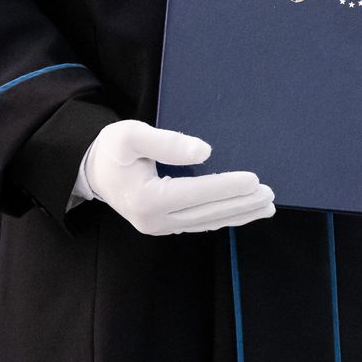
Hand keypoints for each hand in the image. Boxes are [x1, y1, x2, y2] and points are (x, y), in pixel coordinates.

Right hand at [82, 120, 275, 236]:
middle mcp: (155, 220)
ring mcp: (160, 227)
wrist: (91, 170)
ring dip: (238, 214)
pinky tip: (242, 212)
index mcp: (147, 198)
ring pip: (207, 221)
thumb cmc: (111, 148)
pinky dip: (223, 217)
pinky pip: (199, 222)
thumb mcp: (130, 135)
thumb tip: (205, 152)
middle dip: (241, 204)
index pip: (196, 192)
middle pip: (207, 212)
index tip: (254, 180)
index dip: (226, 186)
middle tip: (270, 195)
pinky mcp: (164, 225)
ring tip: (266, 207)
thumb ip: (167, 142)